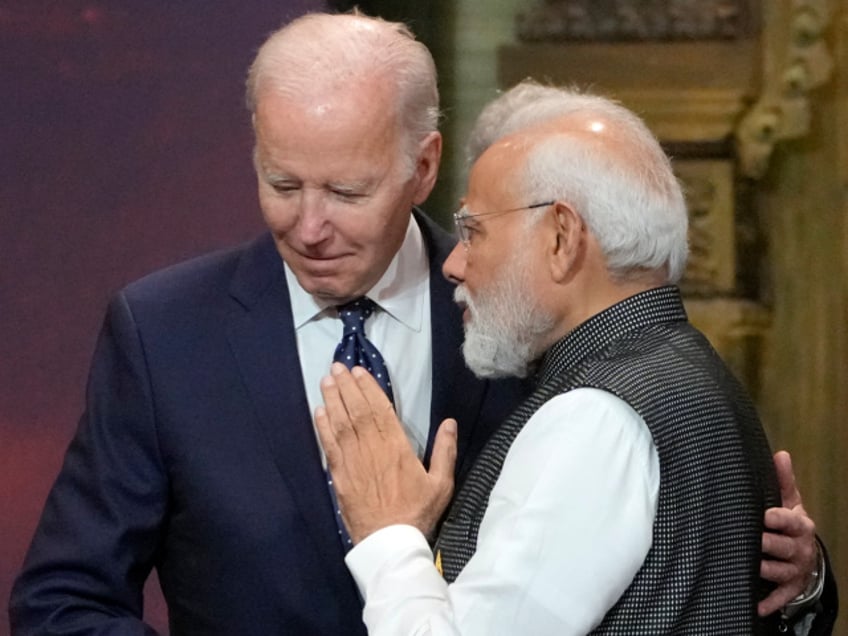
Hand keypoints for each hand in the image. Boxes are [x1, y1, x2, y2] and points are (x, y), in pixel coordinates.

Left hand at [315, 363, 456, 543]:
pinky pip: (329, 445)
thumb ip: (445, 451)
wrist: (390, 542)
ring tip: (326, 380)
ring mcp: (353, 461)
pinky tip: (319, 411)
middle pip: (356, 410)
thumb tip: (449, 422)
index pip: (380, 409)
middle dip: (346, 386)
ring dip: (333, 399)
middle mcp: (372, 448)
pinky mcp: (339, 475)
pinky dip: (323, 426)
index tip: (359, 372)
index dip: (368, 388)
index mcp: (397, 447)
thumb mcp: (441, 483)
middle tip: (337, 367)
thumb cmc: (417, 512)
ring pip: (340, 423)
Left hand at [758, 450, 817, 615]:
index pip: (790, 521)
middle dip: (767, 544)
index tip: (763, 515)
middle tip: (750, 541)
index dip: (777, 518)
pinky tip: (756, 606)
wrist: (803, 549)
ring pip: (778, 571)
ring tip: (747, 566)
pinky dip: (770, 602)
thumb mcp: (788, 500)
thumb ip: (782, 479)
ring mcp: (795, 570)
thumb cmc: (788, 520)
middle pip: (783, 547)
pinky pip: (781, 597)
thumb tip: (780, 454)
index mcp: (799, 524)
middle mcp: (800, 548)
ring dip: (763, 570)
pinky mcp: (790, 588)